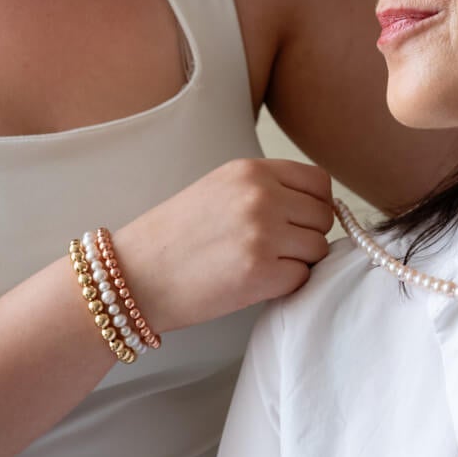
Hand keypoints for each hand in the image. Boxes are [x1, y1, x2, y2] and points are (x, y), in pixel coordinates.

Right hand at [110, 159, 334, 334]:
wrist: (134, 275)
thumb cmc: (172, 237)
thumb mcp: (218, 189)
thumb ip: (265, 189)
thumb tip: (315, 207)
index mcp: (250, 171)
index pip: (318, 182)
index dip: (314, 205)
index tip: (298, 221)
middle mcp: (262, 196)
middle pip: (322, 217)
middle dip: (306, 235)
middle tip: (275, 249)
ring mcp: (264, 234)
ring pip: (318, 249)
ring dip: (298, 262)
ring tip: (261, 265)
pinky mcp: (262, 273)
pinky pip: (303, 279)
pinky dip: (285, 285)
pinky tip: (254, 283)